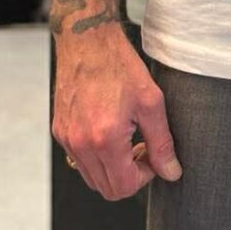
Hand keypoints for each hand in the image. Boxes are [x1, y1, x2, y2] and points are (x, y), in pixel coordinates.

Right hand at [53, 22, 181, 200]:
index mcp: (104, 139)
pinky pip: (79, 160)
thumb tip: (171, 172)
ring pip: (92, 178)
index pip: (124, 187)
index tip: (152, 155)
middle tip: (142, 148)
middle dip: (129, 175)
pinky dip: (97, 156)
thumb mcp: (151, 102)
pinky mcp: (60, 131)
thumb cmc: (119, 65)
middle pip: (106, 188)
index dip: (144, 177)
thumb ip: (162, 143)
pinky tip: (110, 131)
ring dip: (113, 168)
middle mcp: (80, 144)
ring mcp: (66, 139)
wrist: (87, 41)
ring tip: (127, 139)